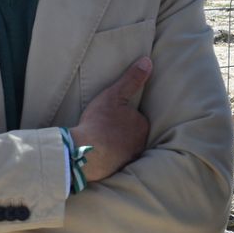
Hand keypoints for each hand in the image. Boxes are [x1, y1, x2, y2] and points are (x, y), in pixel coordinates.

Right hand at [71, 56, 151, 181]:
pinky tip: (98, 155)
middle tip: (106, 128)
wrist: (85, 152)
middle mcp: (140, 144)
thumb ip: (132, 79)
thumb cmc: (100, 122)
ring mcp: (129, 158)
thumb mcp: (115, 95)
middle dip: (123, 132)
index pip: (137, 119)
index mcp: (142, 126)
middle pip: (133, 135)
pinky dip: (109, 159)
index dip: (125, 116)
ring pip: (125, 149)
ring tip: (101, 141)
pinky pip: (116, 162)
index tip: (113, 116)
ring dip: (116, 146)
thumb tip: (148, 61)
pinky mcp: (117, 170)